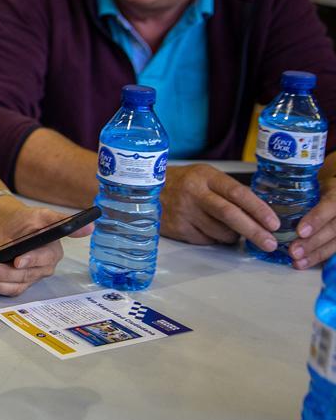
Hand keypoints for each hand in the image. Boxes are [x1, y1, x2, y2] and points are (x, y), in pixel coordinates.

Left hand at [0, 198, 88, 295]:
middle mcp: (41, 268)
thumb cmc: (25, 221)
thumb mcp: (41, 215)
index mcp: (51, 251)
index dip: (31, 261)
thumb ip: (61, 220)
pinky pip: (4, 290)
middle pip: (25, 275)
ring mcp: (27, 278)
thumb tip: (89, 226)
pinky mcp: (14, 283)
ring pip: (13, 286)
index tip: (18, 260)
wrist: (5, 226)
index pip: (44, 259)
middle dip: (4, 272)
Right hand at [160, 165, 277, 250]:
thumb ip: (229, 192)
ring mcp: (183, 212)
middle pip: (229, 215)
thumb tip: (260, 215)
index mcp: (205, 177)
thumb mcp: (205, 177)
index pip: (237, 193)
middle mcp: (193, 193)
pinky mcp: (177, 228)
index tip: (274, 223)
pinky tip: (209, 229)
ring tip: (230, 229)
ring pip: (220, 232)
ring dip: (233, 236)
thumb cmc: (183, 183)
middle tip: (270, 243)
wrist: (146, 189)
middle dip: (254, 231)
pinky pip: (206, 240)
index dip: (258, 209)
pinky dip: (214, 239)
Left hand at [288, 180, 335, 268]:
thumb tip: (266, 196)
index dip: (317, 219)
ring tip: (297, 261)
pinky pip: (333, 250)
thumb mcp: (313, 183)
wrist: (333, 192)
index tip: (301, 231)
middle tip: (293, 252)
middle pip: (333, 229)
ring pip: (335, 242)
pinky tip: (303, 263)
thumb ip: (296, 191)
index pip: (331, 206)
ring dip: (315, 254)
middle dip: (313, 242)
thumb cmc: (319, 187)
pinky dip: (317, 258)